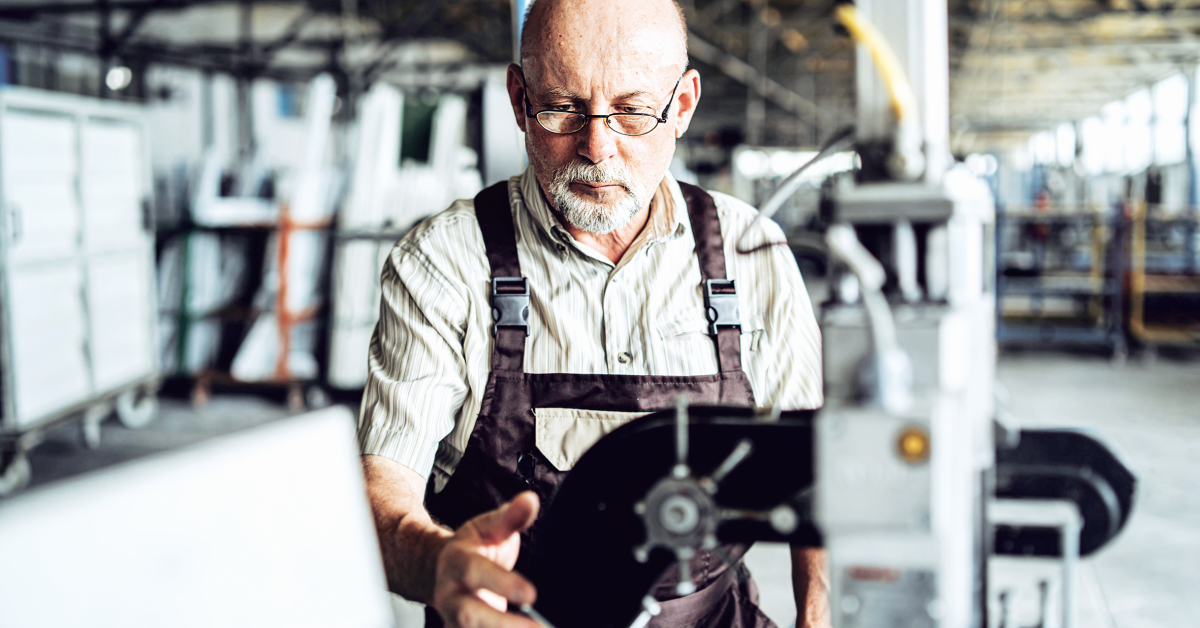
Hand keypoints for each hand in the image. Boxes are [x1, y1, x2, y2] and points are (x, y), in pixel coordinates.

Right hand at [431, 491, 541, 627]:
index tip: (531, 595)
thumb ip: (510, 517)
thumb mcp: (488, 527)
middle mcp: (451, 596)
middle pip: (470, 615)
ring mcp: (454, 620)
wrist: (439, 570)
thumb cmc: (472, 548)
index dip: (502, 584)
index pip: (476, 573)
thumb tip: (531, 500)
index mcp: (456, 562)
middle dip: (503, 624)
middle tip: (539, 627)